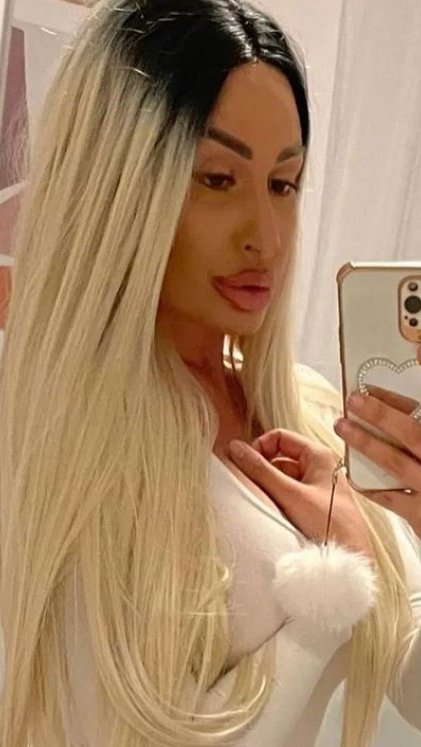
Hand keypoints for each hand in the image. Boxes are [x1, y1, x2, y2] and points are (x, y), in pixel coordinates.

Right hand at [227, 429, 373, 559]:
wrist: (350, 561)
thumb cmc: (330, 524)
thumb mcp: (290, 495)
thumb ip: (260, 471)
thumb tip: (235, 448)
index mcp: (319, 456)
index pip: (280, 437)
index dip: (260, 447)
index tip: (247, 465)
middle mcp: (319, 467)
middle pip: (279, 458)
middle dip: (262, 471)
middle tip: (249, 485)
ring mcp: (316, 487)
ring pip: (282, 478)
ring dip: (268, 487)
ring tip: (261, 502)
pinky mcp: (313, 505)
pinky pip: (287, 494)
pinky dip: (276, 500)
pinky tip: (271, 513)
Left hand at [333, 345, 420, 538]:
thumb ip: (418, 432)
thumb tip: (415, 374)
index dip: (400, 399)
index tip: (377, 384)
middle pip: (413, 434)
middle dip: (382, 414)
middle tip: (354, 399)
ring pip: (397, 463)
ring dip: (367, 443)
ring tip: (343, 425)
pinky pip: (392, 498)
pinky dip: (372, 484)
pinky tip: (354, 473)